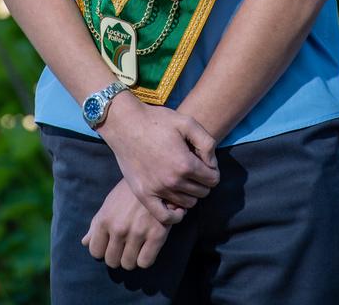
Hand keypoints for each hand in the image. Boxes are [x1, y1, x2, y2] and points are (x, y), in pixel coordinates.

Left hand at [81, 178, 174, 269]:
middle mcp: (119, 228)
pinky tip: (147, 246)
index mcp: (105, 220)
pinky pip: (145, 262)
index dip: (103, 249)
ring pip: (128, 264)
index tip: (110, 244)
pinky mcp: (157, 235)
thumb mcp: (110, 203)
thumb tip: (85, 242)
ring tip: (136, 245)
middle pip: (112, 261)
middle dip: (117, 255)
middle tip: (125, 245)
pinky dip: (145, 258)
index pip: (96, 251)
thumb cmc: (129, 191)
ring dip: (132, 258)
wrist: (156, 177)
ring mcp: (138, 233)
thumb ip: (96, 224)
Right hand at [99, 97, 218, 223]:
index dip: (212, 170)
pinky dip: (175, 215)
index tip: (204, 162)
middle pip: (202, 192)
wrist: (126, 124)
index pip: (213, 179)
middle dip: (203, 181)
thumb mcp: (187, 122)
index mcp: (185, 164)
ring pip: (188, 204)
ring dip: (190, 193)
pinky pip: (165, 218)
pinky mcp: (144, 195)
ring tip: (183, 179)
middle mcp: (173, 181)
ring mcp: (157, 190)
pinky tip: (176, 203)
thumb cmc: (157, 121)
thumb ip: (207, 143)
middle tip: (194, 169)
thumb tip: (212, 164)